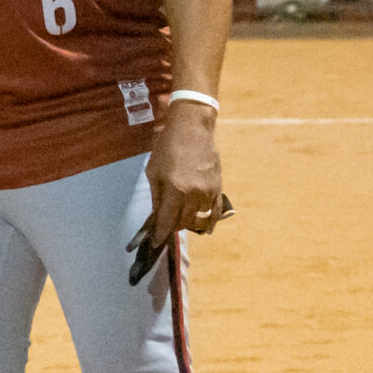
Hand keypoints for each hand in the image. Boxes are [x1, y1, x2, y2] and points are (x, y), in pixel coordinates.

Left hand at [143, 100, 226, 246]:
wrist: (192, 129)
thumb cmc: (168, 148)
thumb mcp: (154, 171)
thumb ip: (157, 196)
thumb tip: (157, 216)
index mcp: (176, 189)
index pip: (168, 220)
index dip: (161, 234)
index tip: (156, 242)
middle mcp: (195, 193)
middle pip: (184, 222)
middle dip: (173, 228)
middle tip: (165, 229)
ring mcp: (209, 191)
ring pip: (200, 218)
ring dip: (189, 223)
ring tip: (180, 223)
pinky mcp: (219, 187)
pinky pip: (216, 211)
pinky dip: (210, 221)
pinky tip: (206, 228)